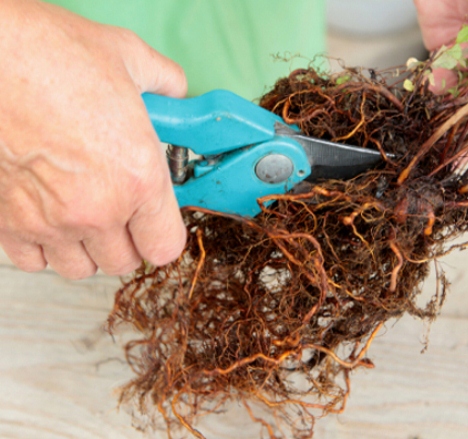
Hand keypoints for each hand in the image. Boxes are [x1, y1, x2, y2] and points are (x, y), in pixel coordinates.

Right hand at [0, 0, 187, 278]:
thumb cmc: (49, 54)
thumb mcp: (129, 58)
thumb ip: (164, 83)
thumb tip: (175, 90)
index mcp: (138, 178)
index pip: (166, 247)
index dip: (164, 234)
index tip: (158, 221)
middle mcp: (97, 210)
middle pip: (124, 262)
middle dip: (127, 240)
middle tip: (122, 210)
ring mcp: (49, 221)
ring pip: (80, 268)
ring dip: (87, 248)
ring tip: (84, 214)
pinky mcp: (6, 222)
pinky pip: (33, 261)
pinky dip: (43, 247)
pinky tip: (47, 215)